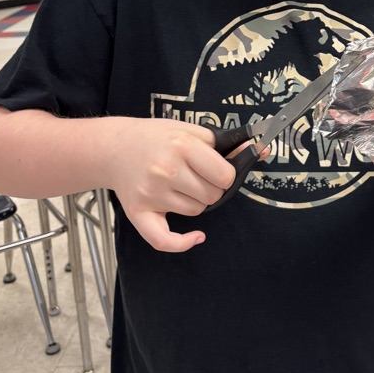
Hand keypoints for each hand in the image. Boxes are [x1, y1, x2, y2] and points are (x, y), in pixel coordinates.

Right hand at [103, 118, 235, 252]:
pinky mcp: (139, 213)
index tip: (218, 170)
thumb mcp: (189, 130)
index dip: (226, 174)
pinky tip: (197, 236)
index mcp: (182, 146)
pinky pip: (165, 240)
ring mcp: (152, 194)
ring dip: (196, 202)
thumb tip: (258, 149)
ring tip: (182, 185)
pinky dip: (184, 243)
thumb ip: (223, 142)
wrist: (115, 148)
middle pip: (212, 196)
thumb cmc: (156, 138)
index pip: (224, 175)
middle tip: (197, 176)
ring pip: (196, 212)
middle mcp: (167, 171)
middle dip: (212, 188)